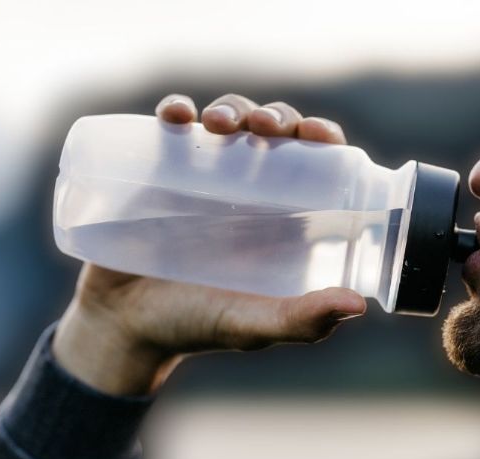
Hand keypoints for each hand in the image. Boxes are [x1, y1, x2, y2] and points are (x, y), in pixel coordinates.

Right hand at [52, 94, 365, 395]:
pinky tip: (175, 115)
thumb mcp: (251, 327)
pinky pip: (170, 127)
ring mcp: (201, 176)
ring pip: (225, 121)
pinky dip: (175, 110)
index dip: (321, 138)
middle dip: (275, 116)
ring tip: (218, 124)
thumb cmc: (194, 327)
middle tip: (263, 127)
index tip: (316, 134)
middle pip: (272, 132)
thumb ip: (300, 321)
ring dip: (230, 109)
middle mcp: (247, 189)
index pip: (314, 162)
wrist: (120, 328)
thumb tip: (358, 304)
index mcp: (282, 217)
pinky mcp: (156, 170)